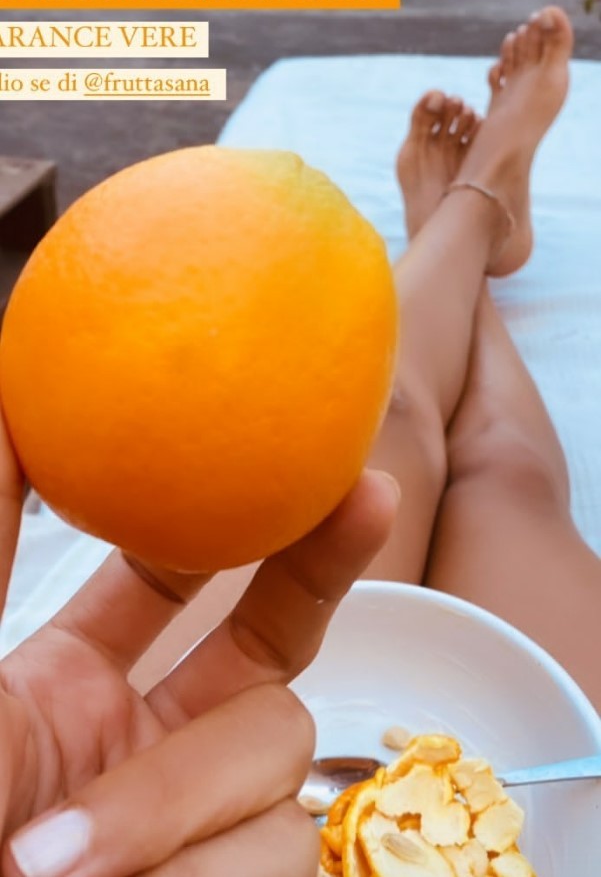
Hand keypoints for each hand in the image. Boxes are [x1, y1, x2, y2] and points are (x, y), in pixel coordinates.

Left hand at [0, 406, 397, 876]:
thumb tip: (11, 397)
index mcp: (72, 694)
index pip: (186, 585)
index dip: (244, 517)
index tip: (304, 447)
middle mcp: (145, 758)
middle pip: (274, 648)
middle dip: (324, 563)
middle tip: (368, 489)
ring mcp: (192, 837)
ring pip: (275, 764)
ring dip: (176, 807)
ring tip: (57, 861)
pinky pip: (280, 854)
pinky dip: (198, 873)